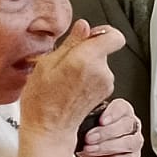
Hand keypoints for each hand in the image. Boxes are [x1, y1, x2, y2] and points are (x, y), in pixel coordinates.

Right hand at [19, 21, 123, 151]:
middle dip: (86, 50)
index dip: (103, 32)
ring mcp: (106, 83)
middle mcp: (101, 71)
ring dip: (86, 64)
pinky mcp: (106, 91)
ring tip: (65, 76)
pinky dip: (88, 76)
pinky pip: (99, 75)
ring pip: (100, 62)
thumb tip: (83, 26)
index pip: (114, 36)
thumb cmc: (42, 101)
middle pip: (103, 48)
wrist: (49, 129)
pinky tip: (71, 85)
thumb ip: (70, 43)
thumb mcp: (46, 65)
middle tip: (65, 60)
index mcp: (86, 60)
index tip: (89, 35)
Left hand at [77, 98, 143, 156]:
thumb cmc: (91, 141)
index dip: (113, 113)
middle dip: (106, 132)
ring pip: (129, 142)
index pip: (122, 107)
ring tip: (90, 150)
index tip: (100, 121)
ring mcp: (134, 142)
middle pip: (126, 124)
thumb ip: (86, 123)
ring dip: (107, 147)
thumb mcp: (85, 129)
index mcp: (120, 112)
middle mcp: (130, 125)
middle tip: (89, 138)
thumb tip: (75, 122)